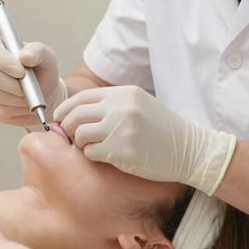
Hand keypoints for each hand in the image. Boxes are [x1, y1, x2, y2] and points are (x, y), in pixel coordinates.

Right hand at [0, 36, 66, 126]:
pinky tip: (23, 104)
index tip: (22, 72)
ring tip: (30, 96)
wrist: (42, 93)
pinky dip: (15, 110)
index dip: (5, 62)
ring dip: (17, 99)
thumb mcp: (46, 57)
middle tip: (30, 89)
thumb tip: (23, 56)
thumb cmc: (42, 70)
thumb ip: (37, 52)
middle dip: (15, 86)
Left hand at [53, 85, 236, 194]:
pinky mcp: (122, 151)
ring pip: (80, 134)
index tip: (59, 118)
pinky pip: (91, 152)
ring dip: (81, 143)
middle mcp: (120, 108)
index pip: (82, 98)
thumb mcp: (138, 104)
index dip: (66, 109)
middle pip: (76, 115)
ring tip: (91, 147)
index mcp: (123, 93)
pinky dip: (92, 155)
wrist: (188, 149)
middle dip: (67, 126)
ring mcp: (121, 129)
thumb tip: (75, 114)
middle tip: (70, 135)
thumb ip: (110, 105)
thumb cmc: (161, 129)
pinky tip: (104, 156)